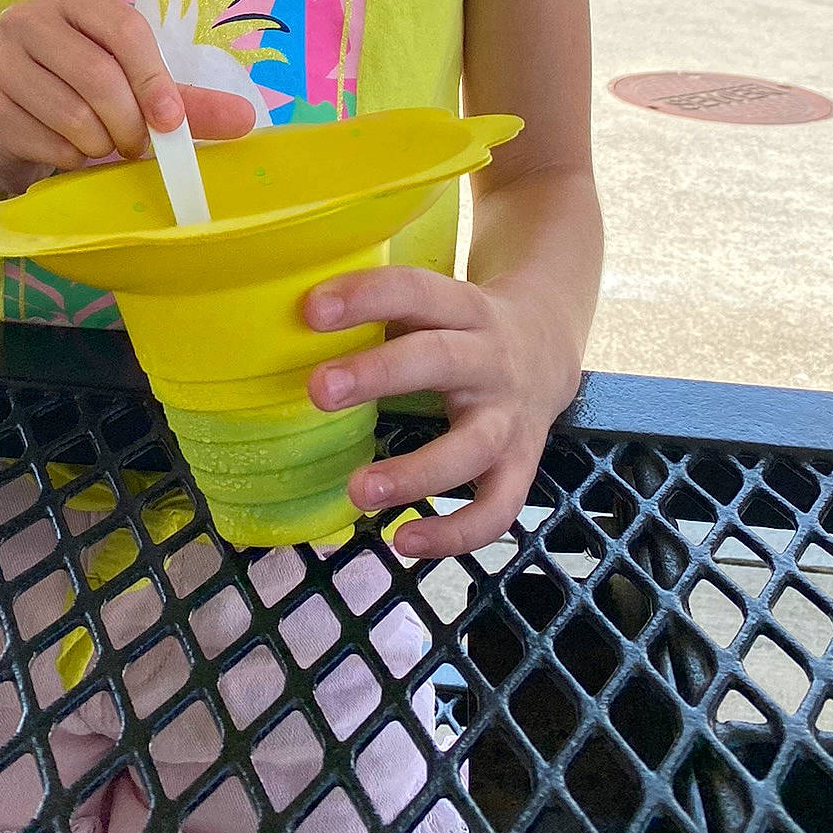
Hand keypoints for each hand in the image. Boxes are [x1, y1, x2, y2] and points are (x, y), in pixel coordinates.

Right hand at [0, 0, 254, 194]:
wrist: (0, 127)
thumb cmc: (76, 95)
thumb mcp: (132, 88)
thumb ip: (186, 101)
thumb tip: (247, 119)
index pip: (124, 29)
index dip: (155, 79)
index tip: (172, 122)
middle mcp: (26, 19)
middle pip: (99, 75)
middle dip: (130, 123)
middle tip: (138, 146)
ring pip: (73, 114)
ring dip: (102, 145)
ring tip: (102, 146)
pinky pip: (48, 143)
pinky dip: (71, 159)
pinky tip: (66, 152)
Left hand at [304, 267, 580, 559]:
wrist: (548, 345)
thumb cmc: (459, 326)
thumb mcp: (433, 304)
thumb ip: (380, 311)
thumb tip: (284, 325)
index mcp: (464, 308)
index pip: (415, 292)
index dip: (366, 296)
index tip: (310, 310)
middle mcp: (491, 359)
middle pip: (439, 360)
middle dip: (378, 375)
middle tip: (317, 390)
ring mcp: (511, 417)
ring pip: (472, 448)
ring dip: (415, 474)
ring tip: (356, 491)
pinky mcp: (523, 465)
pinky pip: (497, 508)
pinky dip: (454, 533)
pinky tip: (403, 540)